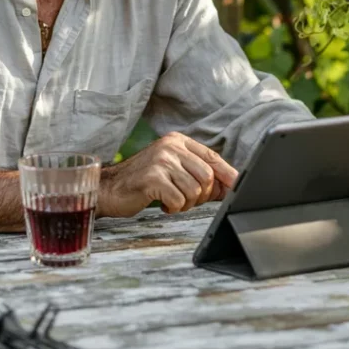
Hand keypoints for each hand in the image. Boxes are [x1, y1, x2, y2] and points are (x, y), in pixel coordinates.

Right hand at [98, 132, 237, 217]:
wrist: (110, 188)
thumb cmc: (144, 181)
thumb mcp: (172, 170)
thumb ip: (198, 175)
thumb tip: (229, 186)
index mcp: (177, 141)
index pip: (211, 157)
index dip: (227, 173)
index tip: (238, 185)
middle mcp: (170, 147)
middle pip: (207, 176)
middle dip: (202, 195)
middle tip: (186, 200)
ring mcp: (161, 161)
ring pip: (195, 190)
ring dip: (186, 203)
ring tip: (172, 200)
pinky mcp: (153, 178)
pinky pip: (179, 200)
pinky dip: (174, 207)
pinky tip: (163, 204)